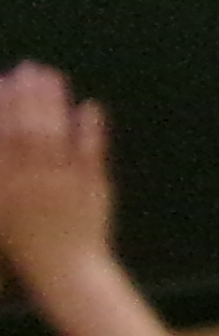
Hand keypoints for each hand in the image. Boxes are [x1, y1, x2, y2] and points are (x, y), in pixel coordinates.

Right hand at [0, 63, 118, 281]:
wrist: (65, 269)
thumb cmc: (26, 237)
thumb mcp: (1, 206)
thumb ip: (2, 168)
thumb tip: (3, 133)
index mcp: (4, 183)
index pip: (0, 135)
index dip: (1, 105)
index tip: (4, 79)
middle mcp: (30, 181)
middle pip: (28, 129)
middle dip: (28, 94)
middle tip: (31, 67)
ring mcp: (63, 184)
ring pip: (57, 135)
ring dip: (54, 102)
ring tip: (54, 76)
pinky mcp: (92, 189)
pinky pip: (91, 154)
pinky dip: (90, 128)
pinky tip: (88, 106)